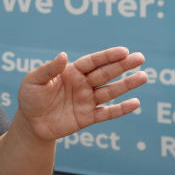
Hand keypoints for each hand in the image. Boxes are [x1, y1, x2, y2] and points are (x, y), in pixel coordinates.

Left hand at [15, 47, 146, 141]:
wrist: (31, 123)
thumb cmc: (30, 97)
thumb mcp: (34, 81)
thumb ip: (49, 69)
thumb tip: (64, 55)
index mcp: (71, 72)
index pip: (93, 62)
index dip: (108, 56)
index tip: (124, 51)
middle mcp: (82, 84)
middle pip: (106, 73)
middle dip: (123, 66)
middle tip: (141, 58)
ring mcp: (87, 101)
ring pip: (110, 91)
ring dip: (127, 85)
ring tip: (143, 76)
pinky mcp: (87, 118)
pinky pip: (107, 113)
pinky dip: (121, 109)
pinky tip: (135, 103)